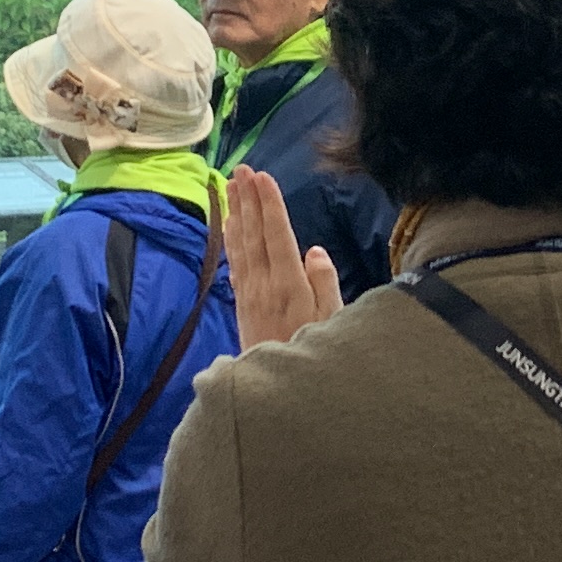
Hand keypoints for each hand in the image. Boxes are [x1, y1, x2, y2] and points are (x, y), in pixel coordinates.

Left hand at [223, 166, 341, 349]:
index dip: (269, 204)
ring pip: (241, 244)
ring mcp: (249, 293)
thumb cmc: (314, 352)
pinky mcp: (242, 303)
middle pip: (254, 233)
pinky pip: (235, 262)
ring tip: (231, 185)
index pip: (277, 235)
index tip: (262, 177)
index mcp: (290, 285)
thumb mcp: (333, 321)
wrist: (278, 393)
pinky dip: (230, 238)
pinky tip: (228, 223)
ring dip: (236, 212)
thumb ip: (325, 283)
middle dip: (248, 199)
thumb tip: (314, 251)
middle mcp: (264, 284)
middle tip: (242, 169)